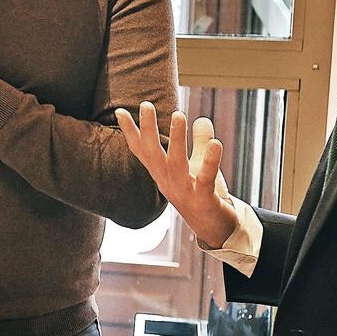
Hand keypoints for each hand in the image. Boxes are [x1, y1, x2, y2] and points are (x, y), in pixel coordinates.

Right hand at [116, 102, 238, 249]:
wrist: (215, 230)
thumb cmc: (203, 195)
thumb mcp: (200, 166)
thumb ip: (200, 143)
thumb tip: (202, 119)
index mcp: (163, 173)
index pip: (143, 151)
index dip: (131, 132)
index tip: (120, 111)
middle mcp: (168, 182)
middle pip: (153, 154)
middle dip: (148, 129)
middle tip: (145, 105)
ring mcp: (184, 191)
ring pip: (176, 163)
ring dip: (176, 139)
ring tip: (179, 114)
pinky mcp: (203, 199)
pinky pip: (206, 178)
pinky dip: (210, 161)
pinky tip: (216, 142)